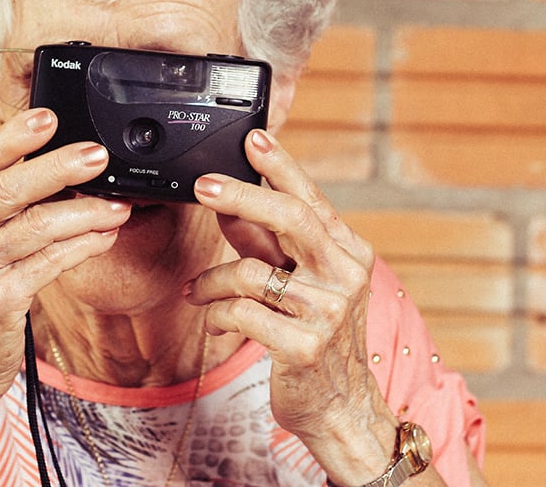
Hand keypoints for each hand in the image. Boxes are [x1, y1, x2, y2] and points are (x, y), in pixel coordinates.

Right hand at [0, 108, 130, 404]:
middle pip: (8, 189)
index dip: (11, 138)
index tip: (47, 116)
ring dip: (86, 211)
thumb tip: (48, 163)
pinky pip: (52, 262)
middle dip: (59, 166)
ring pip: (38, 226)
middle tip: (98, 154)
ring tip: (117, 203)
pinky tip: (105, 235)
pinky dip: (85, 244)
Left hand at [185, 128, 397, 483]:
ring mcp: (328, 312)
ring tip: (197, 292)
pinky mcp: (305, 346)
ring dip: (211, 281)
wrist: (341, 407)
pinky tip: (214, 321)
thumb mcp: (298, 281)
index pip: (311, 199)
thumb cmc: (316, 336)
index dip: (280, 166)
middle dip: (240, 196)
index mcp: (348, 253)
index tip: (252, 138)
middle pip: (290, 218)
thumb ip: (266, 243)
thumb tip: (228, 204)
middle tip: (202, 186)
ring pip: (250, 271)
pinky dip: (216, 314)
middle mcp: (345, 276)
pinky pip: (241, 312)